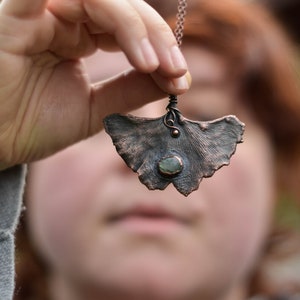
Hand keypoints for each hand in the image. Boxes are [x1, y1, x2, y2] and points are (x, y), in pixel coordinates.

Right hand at [0, 0, 189, 169]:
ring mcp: (41, 12)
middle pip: (122, 7)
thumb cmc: (33, 126)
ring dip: (136, 27)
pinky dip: (103, 9)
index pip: (128, 29)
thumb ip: (131, 91)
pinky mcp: (17, 11)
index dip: (159, 49)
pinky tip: (131, 44)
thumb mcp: (96, 110)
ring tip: (153, 64)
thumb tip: (174, 80)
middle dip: (156, 36)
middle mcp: (62, 20)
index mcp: (78, 38)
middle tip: (175, 70)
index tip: (179, 79)